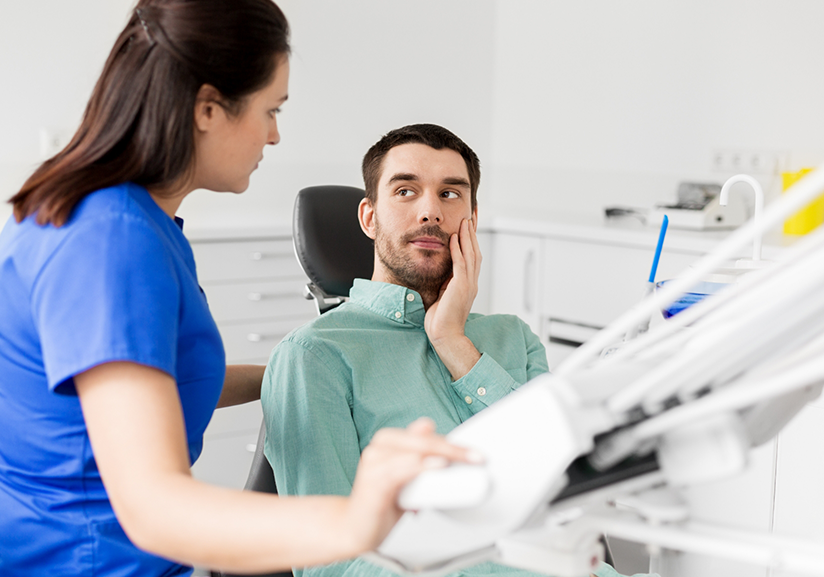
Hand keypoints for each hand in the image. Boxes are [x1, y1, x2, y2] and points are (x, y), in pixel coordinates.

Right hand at [343, 418, 479, 553]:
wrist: (354, 529)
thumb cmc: (380, 503)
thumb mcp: (407, 479)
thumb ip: (421, 461)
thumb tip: (440, 448)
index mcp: (389, 441)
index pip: (426, 435)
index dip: (452, 442)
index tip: (475, 454)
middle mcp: (379, 447)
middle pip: (423, 440)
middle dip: (453, 448)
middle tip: (476, 458)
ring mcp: (374, 462)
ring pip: (415, 450)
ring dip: (442, 454)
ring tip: (463, 460)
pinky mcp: (372, 481)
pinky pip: (402, 469)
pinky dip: (422, 466)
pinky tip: (438, 466)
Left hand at [424, 218, 481, 378]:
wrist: (444, 335)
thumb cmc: (440, 319)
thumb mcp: (443, 295)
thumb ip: (445, 282)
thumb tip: (441, 271)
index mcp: (468, 284)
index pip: (472, 256)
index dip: (471, 240)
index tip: (469, 225)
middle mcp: (471, 282)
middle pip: (475, 251)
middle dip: (473, 233)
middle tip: (471, 215)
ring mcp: (468, 284)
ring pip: (471, 254)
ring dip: (468, 236)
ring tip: (465, 220)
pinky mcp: (461, 288)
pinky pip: (461, 264)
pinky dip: (459, 249)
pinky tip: (455, 237)